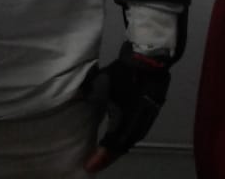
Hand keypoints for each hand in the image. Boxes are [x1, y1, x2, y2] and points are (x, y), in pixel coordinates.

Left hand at [83, 43, 171, 173]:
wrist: (149, 58)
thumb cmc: (125, 70)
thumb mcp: (104, 81)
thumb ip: (90, 91)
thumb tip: (75, 98)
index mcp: (129, 117)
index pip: (114, 142)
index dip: (102, 156)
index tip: (89, 166)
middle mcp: (139, 123)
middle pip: (123, 145)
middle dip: (108, 157)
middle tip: (93, 165)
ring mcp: (147, 118)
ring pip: (131, 140)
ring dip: (117, 149)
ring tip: (102, 158)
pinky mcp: (150, 113)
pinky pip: (136, 132)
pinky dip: (125, 140)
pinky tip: (117, 141)